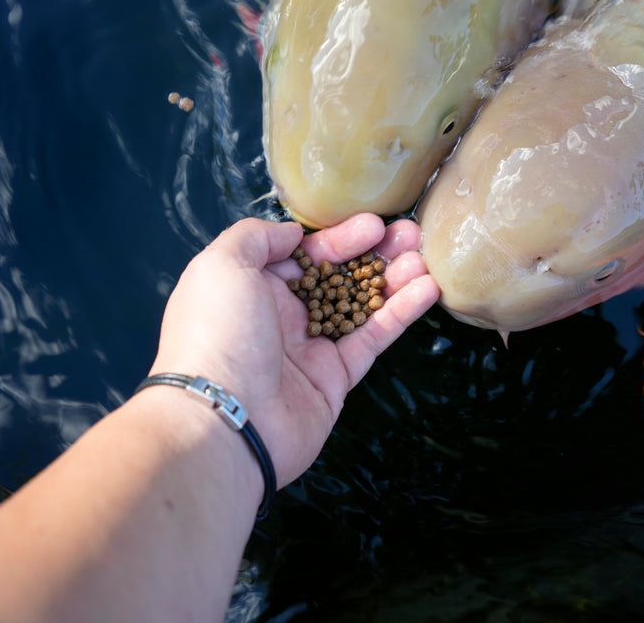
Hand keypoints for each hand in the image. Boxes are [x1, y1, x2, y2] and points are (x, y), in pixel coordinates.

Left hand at [148, 214, 438, 485]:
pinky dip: (401, 313)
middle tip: (409, 234)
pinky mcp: (335, 377)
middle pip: (338, 275)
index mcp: (252, 287)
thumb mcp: (221, 266)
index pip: (304, 253)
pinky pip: (373, 338)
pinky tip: (427, 288)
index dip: (340, 237)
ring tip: (424, 258)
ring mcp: (310, 347)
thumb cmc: (216, 335)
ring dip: (394, 279)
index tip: (373, 224)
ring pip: (361, 304)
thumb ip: (257, 237)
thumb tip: (294, 234)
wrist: (224, 419)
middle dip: (375, 253)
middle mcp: (281, 315)